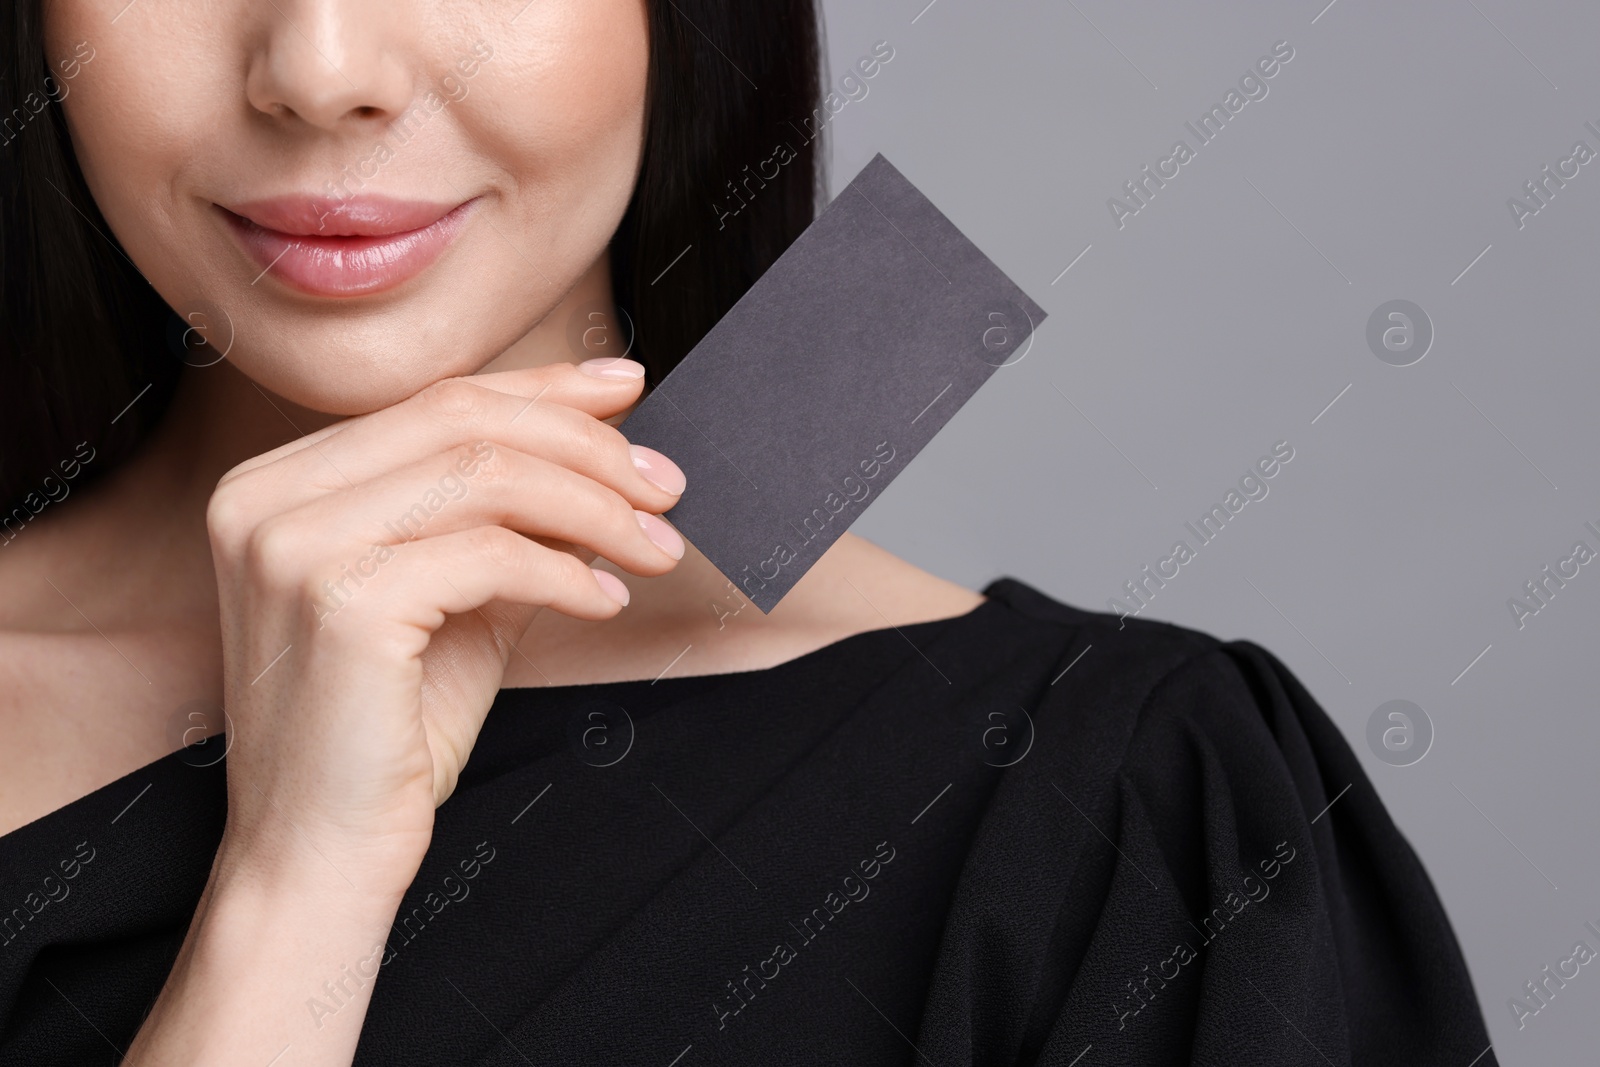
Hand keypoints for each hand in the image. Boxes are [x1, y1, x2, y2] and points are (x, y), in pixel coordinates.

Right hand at [204, 357, 684, 889]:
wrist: (320, 856)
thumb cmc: (389, 733)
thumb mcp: (461, 600)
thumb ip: (513, 523)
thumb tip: (609, 456)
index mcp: (283, 483)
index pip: (438, 402)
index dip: (545, 388)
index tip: (627, 390)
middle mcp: (268, 498)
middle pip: (464, 419)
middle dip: (587, 445)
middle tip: (666, 487)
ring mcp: (293, 545)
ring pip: (487, 475)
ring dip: (596, 507)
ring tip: (656, 548)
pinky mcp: (339, 602)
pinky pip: (492, 555)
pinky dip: (568, 572)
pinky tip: (607, 601)